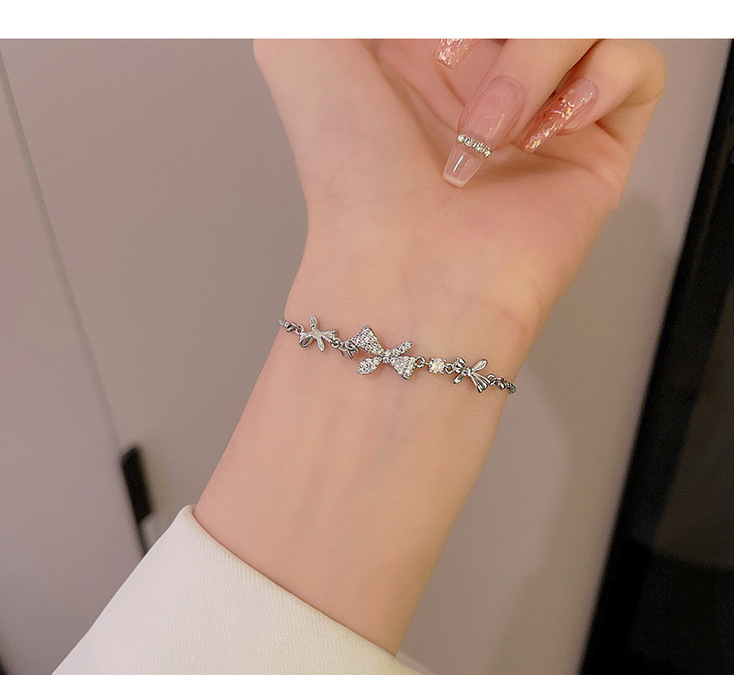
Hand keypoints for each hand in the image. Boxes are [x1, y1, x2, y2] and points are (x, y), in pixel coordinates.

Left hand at [254, 39, 664, 372]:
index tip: (434, 41)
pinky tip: (548, 125)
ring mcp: (541, 110)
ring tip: (494, 128)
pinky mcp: (592, 148)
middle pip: (536, 9)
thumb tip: (362, 15)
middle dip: (498, 32)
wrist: (410, 273)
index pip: (476, 5)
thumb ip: (321, 9)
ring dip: (536, 58)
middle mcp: (484, 75)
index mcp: (423, 47)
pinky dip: (603, 77)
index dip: (459, 15)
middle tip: (456, 61)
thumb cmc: (355, 182)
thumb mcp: (298, 50)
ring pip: (586, 21)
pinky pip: (639, 66)